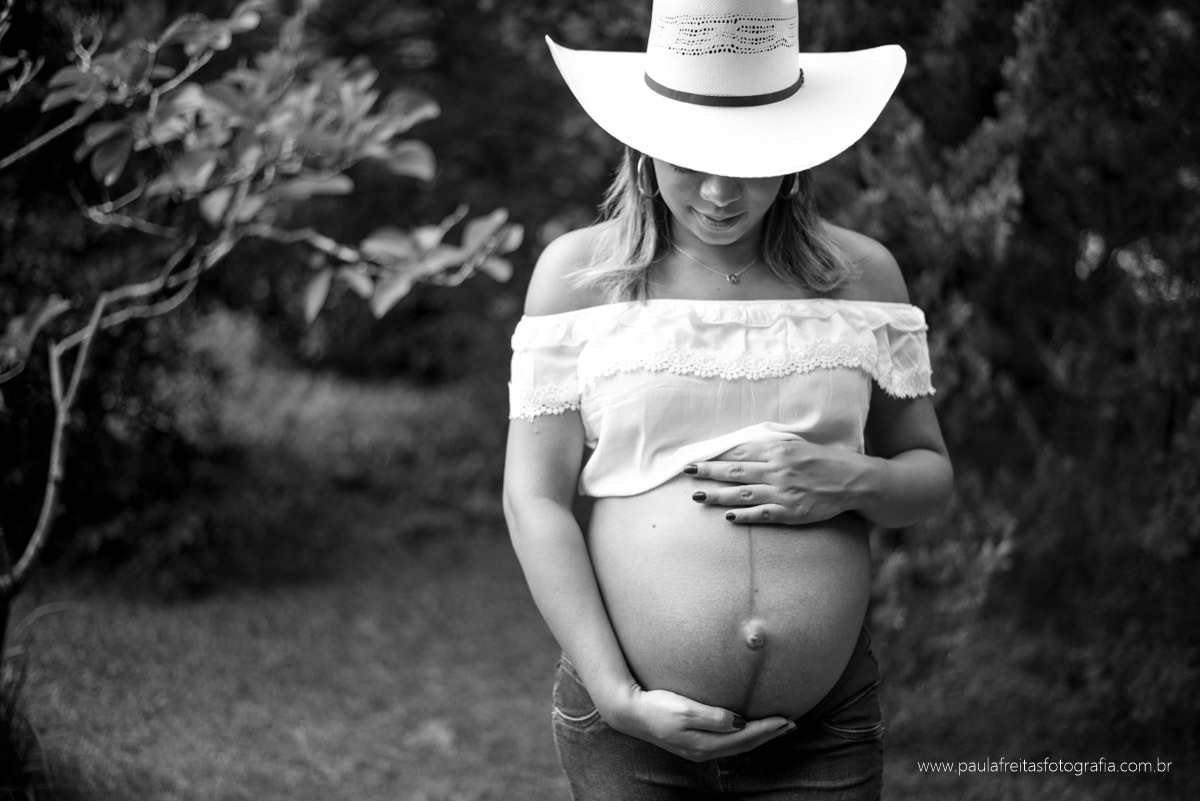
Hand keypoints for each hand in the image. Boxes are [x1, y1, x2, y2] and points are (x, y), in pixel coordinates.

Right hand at [610, 686, 793, 760]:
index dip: (767, 729)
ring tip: (776, 728)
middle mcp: (704, 750)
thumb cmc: (656, 707)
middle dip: (769, 735)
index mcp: (704, 743)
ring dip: (758, 737)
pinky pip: (727, 743)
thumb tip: (739, 721)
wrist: (629, 712)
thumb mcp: (684, 710)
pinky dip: (743, 737)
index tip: (786, 719)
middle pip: (745, 744)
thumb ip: (712, 717)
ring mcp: (698, 748)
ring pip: (737, 745)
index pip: (745, 737)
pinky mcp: (693, 742)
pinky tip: (747, 729)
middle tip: (791, 725)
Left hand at [685, 439, 873, 524]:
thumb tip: (738, 448)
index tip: (695, 457)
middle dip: (708, 472)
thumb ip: (768, 446)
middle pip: (735, 472)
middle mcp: (778, 470)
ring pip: (744, 494)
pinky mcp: (792, 512)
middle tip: (687, 473)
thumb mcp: (796, 445)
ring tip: (698, 496)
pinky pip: (763, 514)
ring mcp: (784, 492)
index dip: (715, 455)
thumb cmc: (822, 460)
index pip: (739, 453)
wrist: (854, 481)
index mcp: (778, 450)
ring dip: (718, 495)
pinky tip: (728, 517)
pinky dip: (745, 516)